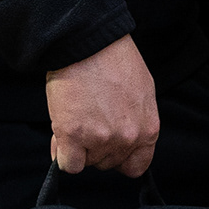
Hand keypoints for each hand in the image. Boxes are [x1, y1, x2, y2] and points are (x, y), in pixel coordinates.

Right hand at [45, 34, 161, 177]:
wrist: (88, 42)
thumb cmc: (113, 59)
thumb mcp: (141, 92)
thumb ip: (133, 121)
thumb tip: (113, 140)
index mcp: (147, 129)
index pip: (136, 166)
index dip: (119, 158)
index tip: (108, 147)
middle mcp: (127, 139)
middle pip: (107, 163)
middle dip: (95, 147)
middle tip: (86, 120)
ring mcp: (100, 139)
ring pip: (85, 162)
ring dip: (76, 146)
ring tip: (74, 116)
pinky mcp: (73, 136)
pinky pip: (66, 165)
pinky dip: (60, 153)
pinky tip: (61, 134)